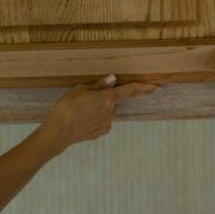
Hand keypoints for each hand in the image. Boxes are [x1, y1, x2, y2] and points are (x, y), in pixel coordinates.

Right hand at [37, 75, 157, 154]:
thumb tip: (112, 80)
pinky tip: (80, 120)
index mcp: (107, 99)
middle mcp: (110, 113)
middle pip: (112, 101)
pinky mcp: (99, 133)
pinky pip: (100, 122)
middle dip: (102, 98)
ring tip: (78, 110)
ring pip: (105, 112)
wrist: (58, 132)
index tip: (156, 87)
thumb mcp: (80, 90)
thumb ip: (98, 85)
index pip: (130, 91)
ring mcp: (106, 125)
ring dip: (96, 109)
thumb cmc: (66, 108)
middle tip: (84, 98)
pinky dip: (93, 119)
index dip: (144, 88)